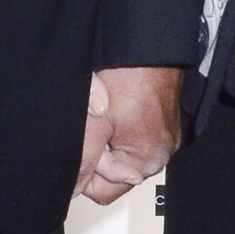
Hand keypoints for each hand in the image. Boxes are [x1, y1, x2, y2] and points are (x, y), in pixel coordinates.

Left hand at [76, 66, 183, 205]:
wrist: (149, 43)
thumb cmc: (130, 75)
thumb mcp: (96, 123)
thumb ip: (84, 160)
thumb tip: (72, 190)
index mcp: (149, 161)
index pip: (104, 190)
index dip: (86, 169)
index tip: (83, 143)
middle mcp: (161, 153)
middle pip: (112, 173)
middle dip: (97, 151)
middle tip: (94, 123)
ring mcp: (162, 137)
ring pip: (118, 152)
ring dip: (105, 137)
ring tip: (104, 112)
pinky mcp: (160, 121)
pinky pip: (130, 136)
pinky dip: (116, 125)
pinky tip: (113, 106)